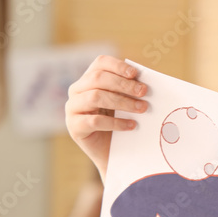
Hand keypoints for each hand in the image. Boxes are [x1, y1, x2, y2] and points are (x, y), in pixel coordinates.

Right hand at [65, 55, 148, 179]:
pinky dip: (116, 122)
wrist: (113, 153)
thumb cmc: (121, 123)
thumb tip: (145, 81)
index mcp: (89, 80)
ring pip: (95, 96)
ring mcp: (72, 108)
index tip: (135, 74)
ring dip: (122, 102)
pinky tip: (131, 125)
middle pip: (98, 78)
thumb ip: (130, 90)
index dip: (117, 65)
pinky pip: (94, 121)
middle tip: (144, 92)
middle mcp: (77, 91)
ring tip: (142, 109)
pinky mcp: (74, 127)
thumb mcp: (125, 102)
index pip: (100, 63)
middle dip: (123, 84)